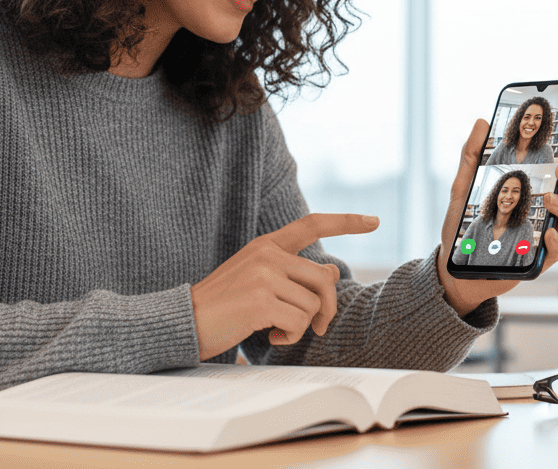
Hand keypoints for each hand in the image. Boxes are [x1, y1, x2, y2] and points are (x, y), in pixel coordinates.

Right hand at [190, 213, 378, 359]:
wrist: (184, 321)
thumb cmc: (223, 305)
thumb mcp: (260, 281)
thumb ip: (293, 272)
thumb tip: (331, 269)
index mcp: (267, 245)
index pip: (312, 224)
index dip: (345, 221)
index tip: (373, 220)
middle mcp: (267, 254)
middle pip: (324, 279)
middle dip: (327, 309)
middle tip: (318, 328)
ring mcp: (263, 275)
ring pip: (313, 305)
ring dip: (301, 327)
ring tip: (276, 330)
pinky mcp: (260, 300)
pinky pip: (298, 323)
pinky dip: (289, 338)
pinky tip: (268, 337)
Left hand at [436, 119, 557, 315]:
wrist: (453, 266)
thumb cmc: (462, 225)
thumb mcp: (464, 186)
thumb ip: (472, 155)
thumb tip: (481, 122)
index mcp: (533, 189)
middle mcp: (545, 211)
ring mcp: (544, 234)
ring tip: (548, 199)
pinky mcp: (537, 259)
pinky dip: (556, 242)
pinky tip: (547, 234)